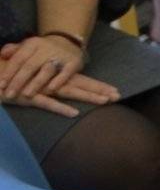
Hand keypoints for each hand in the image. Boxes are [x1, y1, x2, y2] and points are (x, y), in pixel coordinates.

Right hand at [0, 35, 115, 116]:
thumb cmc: (11, 76)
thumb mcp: (32, 76)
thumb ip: (46, 79)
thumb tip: (60, 84)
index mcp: (53, 76)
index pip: (81, 80)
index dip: (98, 86)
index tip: (115, 91)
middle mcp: (51, 81)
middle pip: (80, 85)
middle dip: (100, 90)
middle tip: (118, 96)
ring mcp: (40, 88)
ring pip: (68, 92)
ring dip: (87, 96)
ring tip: (105, 101)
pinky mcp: (28, 97)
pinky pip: (46, 103)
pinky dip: (60, 108)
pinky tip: (74, 113)